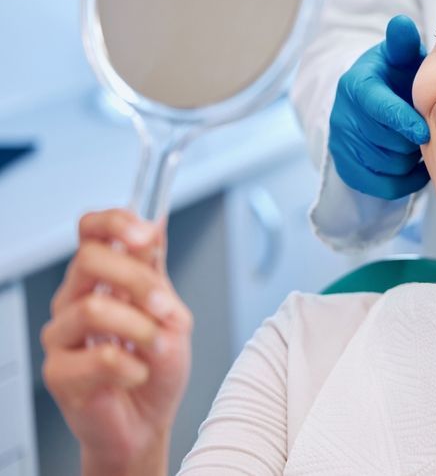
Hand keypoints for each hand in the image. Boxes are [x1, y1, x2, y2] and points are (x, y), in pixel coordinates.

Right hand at [42, 209, 192, 475]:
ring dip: (141, 329)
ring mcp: (62, 335)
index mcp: (102, 279)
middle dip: (138, 280)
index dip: (114, 222)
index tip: (145, 235)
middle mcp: (76, 299)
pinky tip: (138, 374)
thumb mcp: (170, 313)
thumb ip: (156, 273)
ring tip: (156, 348)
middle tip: (165, 309)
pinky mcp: (58, 372)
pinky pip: (100, 358)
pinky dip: (134, 367)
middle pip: (88, 259)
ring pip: (94, 309)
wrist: (148, 420)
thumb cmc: (156, 365)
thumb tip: (155, 222)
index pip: (91, 230)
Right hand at [329, 15, 430, 199]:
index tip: (424, 131)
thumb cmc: (395, 76)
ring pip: (386, 165)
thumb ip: (402, 43)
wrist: (371, 101)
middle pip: (385, 142)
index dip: (402, 121)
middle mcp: (342, 115)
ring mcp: (341, 143)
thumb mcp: (399, 56)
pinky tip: (414, 164)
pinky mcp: (346, 167)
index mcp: (355, 85)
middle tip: (429, 133)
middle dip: (412, 141)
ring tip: (419, 144)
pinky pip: (381, 185)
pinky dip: (404, 180)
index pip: (378, 108)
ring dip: (410, 159)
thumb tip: (402, 23)